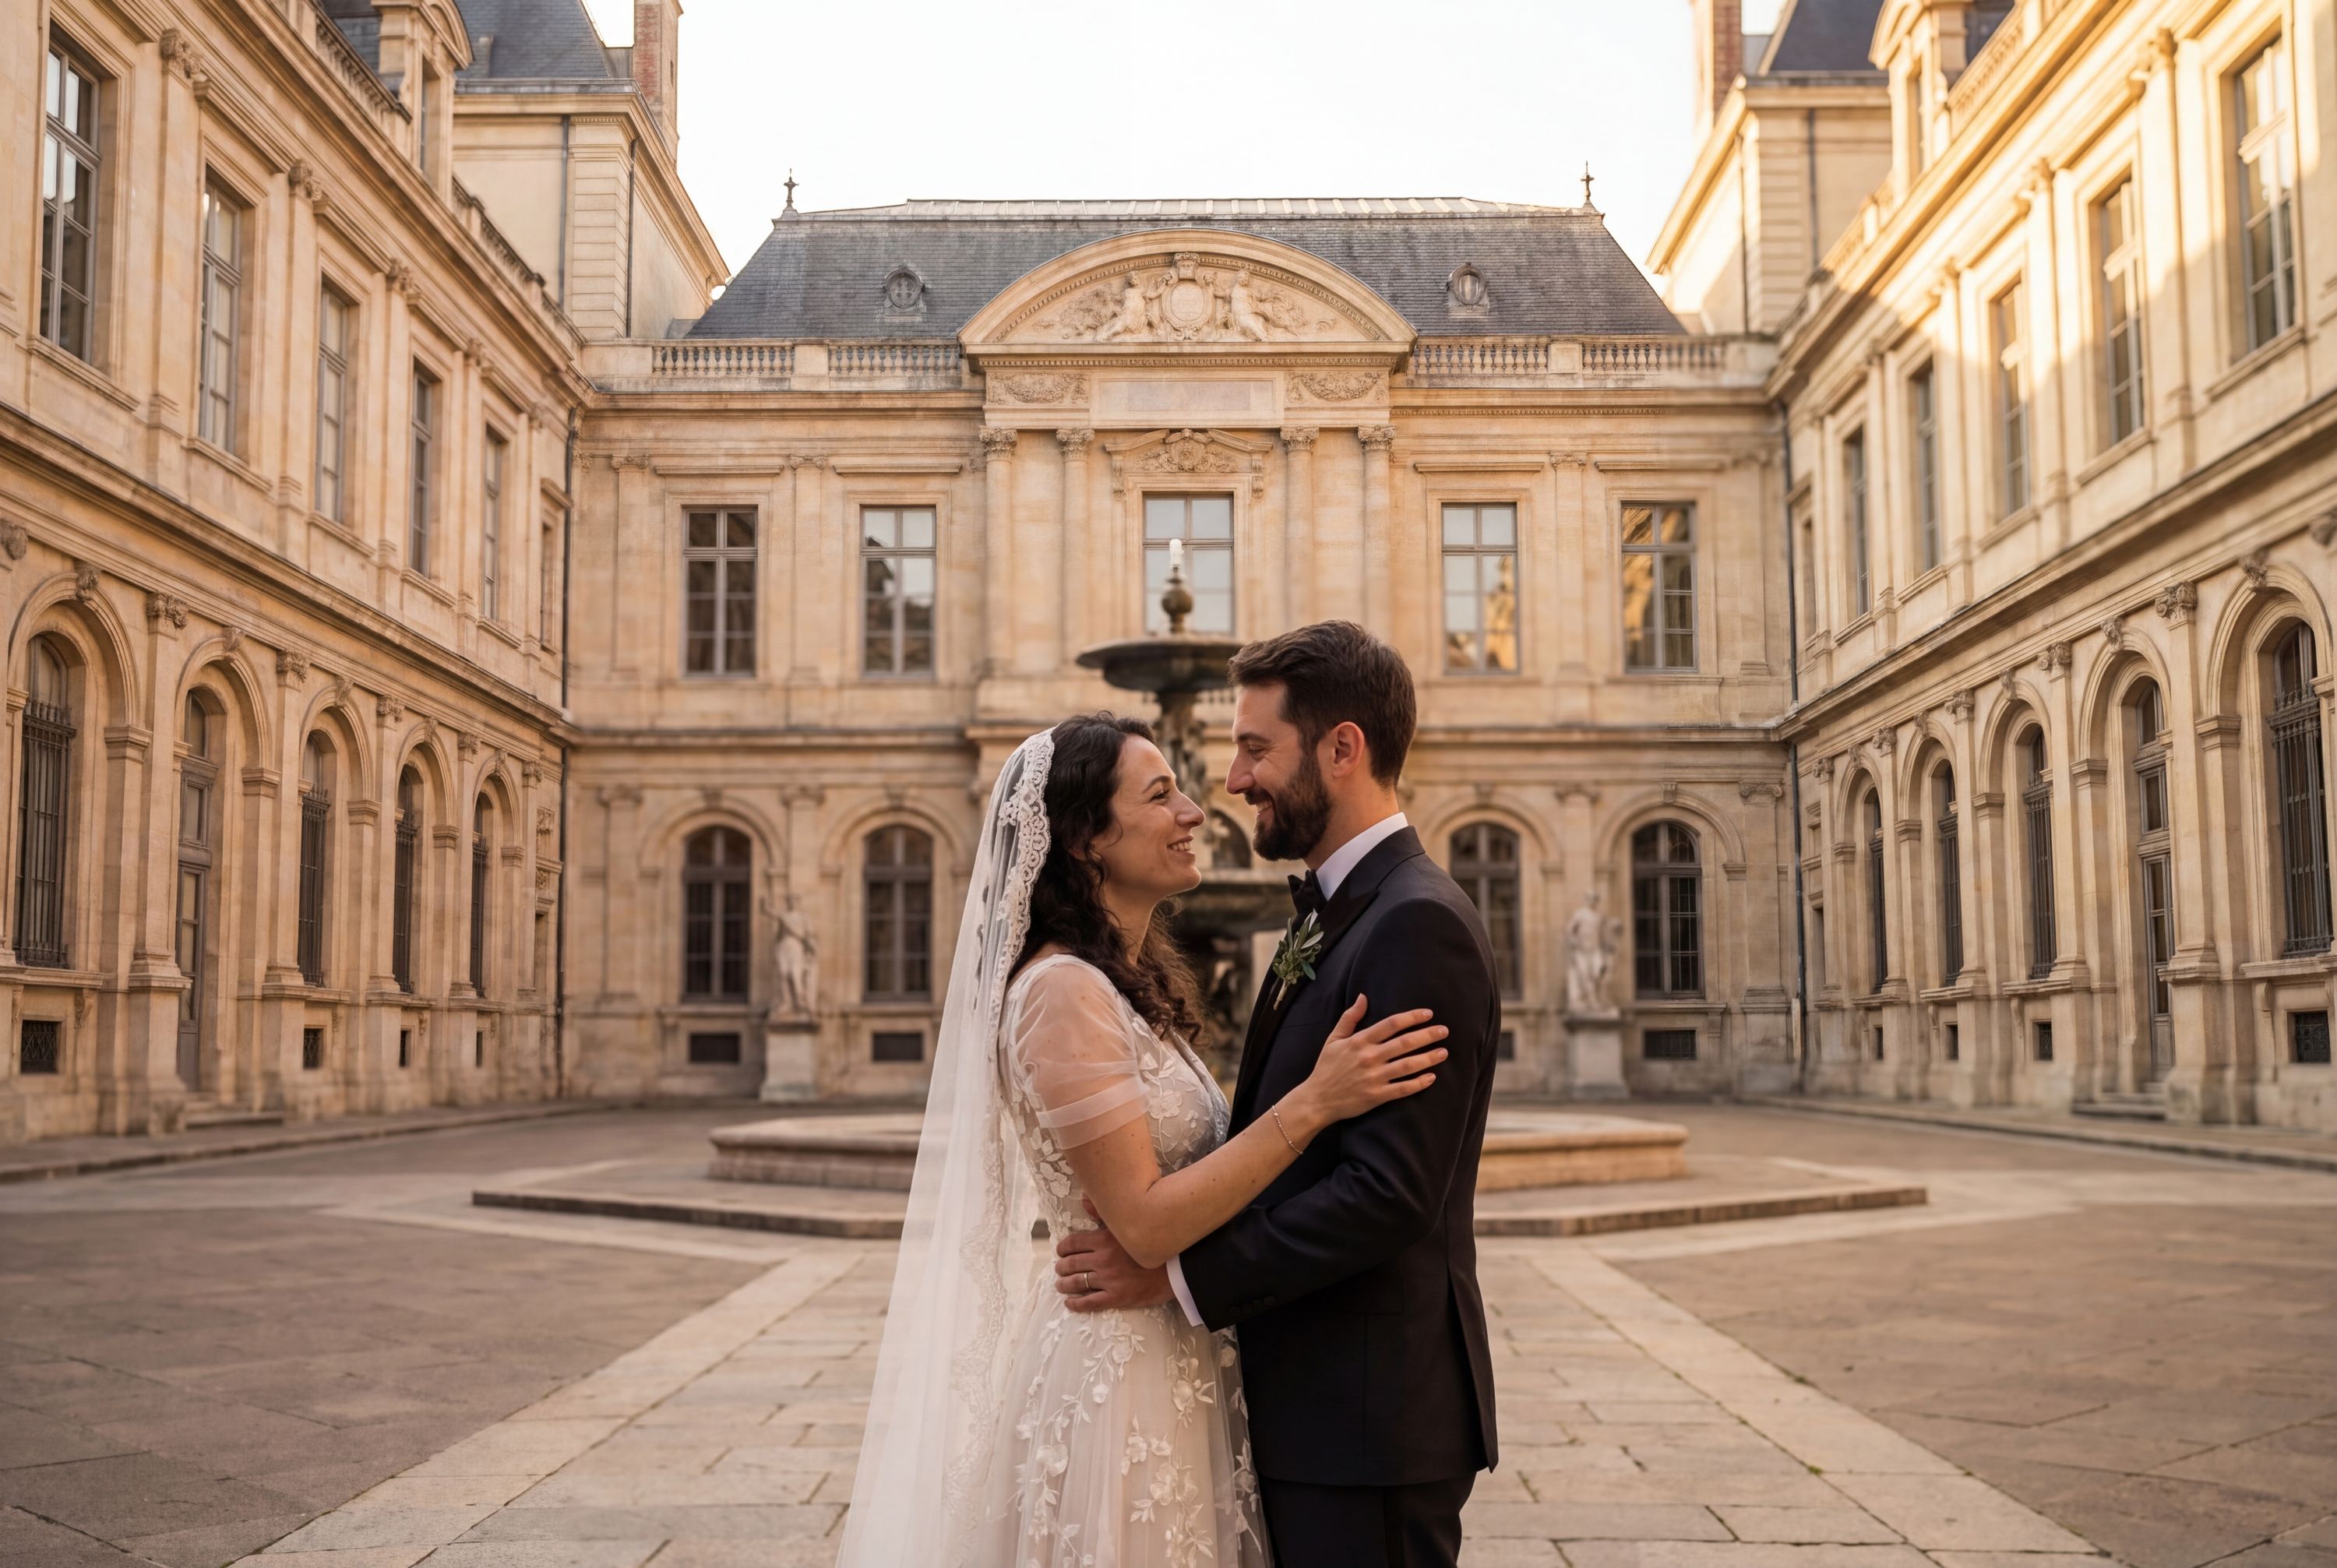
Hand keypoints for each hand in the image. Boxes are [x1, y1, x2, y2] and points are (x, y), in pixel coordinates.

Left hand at [1055, 1199, 1171, 1314]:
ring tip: (1061, 1285)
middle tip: (1060, 1269)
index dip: (1063, 1248)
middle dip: (1061, 1267)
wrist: (1178, 1266)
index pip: (1073, 1243)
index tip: (1061, 1251)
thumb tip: (1084, 1200)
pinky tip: (1070, 1303)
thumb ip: (1103, 1213)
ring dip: (1064, 1284)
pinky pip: (1090, 1302)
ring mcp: (1109, 1279)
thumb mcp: (1129, 1223)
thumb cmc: (1155, 1241)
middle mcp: (1103, 1259)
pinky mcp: (1117, 1297)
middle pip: (1071, 1263)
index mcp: (1105, 1238)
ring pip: (1077, 1283)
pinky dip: (1076, 1303)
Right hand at [1289, 994, 1446, 1127]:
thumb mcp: (1334, 1039)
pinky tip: (1432, 1077)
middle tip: (1444, 1031)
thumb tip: (1364, 996)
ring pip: (1408, 1065)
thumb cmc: (1326, 1068)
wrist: (1317, 1100)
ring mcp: (1374, 1078)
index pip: (1391, 1024)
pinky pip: (1403, 1089)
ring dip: (1429, 1058)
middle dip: (1428, 1035)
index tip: (1428, 1014)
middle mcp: (1369, 1058)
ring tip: (1444, 1052)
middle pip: (1405, 1043)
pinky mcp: (1377, 1096)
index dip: (1412, 1017)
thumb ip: (1350, 1017)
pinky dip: (1419, 1083)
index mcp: (1359, 1041)